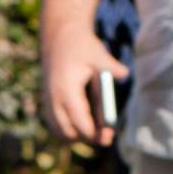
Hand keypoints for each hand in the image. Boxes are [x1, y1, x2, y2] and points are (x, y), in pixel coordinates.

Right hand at [40, 25, 126, 144]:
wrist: (59, 36)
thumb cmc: (81, 46)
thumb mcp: (98, 53)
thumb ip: (111, 66)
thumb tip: (125, 75)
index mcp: (66, 90)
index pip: (79, 122)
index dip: (94, 133)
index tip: (108, 137)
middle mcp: (54, 99)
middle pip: (68, 132)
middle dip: (87, 137)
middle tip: (107, 137)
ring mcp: (48, 100)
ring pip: (59, 130)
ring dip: (77, 135)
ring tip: (97, 131)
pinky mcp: (47, 99)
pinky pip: (55, 123)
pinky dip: (67, 128)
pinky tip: (83, 124)